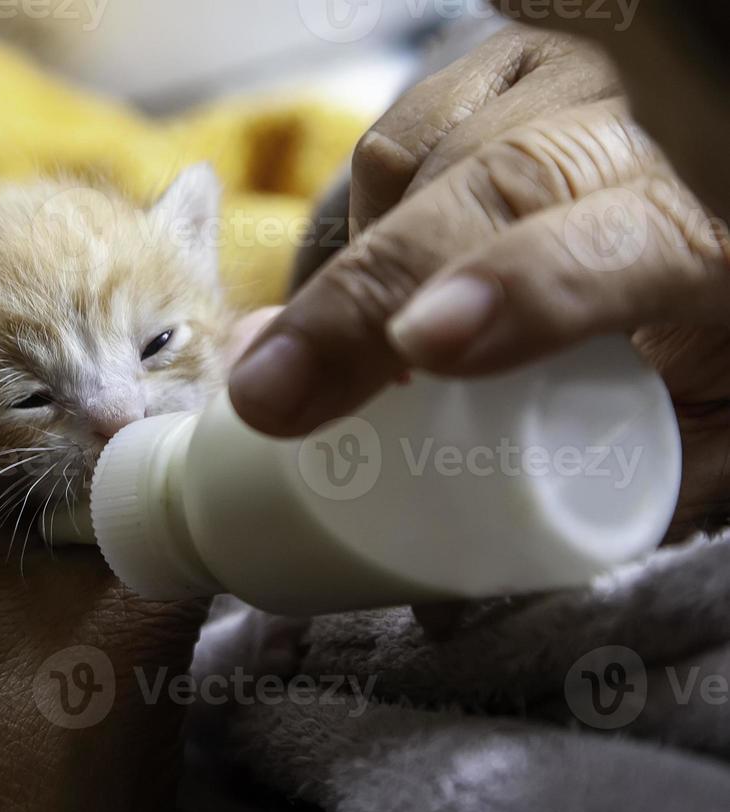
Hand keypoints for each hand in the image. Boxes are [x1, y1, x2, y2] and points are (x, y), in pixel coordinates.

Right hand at [231, 94, 729, 536]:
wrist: (701, 245)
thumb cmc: (709, 368)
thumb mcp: (699, 454)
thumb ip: (583, 507)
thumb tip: (417, 590)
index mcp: (718, 249)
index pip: (622, 244)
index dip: (521, 289)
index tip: (421, 352)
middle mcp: (647, 145)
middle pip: (498, 187)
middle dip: (367, 291)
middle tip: (269, 393)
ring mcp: (571, 95)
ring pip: (427, 156)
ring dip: (367, 260)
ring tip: (350, 352)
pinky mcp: (506, 79)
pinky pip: (398, 133)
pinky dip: (367, 209)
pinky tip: (386, 265)